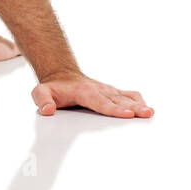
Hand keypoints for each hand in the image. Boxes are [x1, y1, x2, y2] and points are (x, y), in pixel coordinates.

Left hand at [31, 72, 153, 117]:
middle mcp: (98, 89)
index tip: (126, 114)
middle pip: (117, 100)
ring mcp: (107, 90)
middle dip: (131, 107)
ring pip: (124, 97)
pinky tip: (147, 107)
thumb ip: (42, 100)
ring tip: (150, 112)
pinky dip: (137, 100)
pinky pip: (127, 94)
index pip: (100, 101)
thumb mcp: (40, 92)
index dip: (113, 108)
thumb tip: (47, 110)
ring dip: (138, 104)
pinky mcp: (112, 92)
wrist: (61, 75)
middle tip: (144, 114)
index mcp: (83, 91)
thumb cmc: (53, 87)